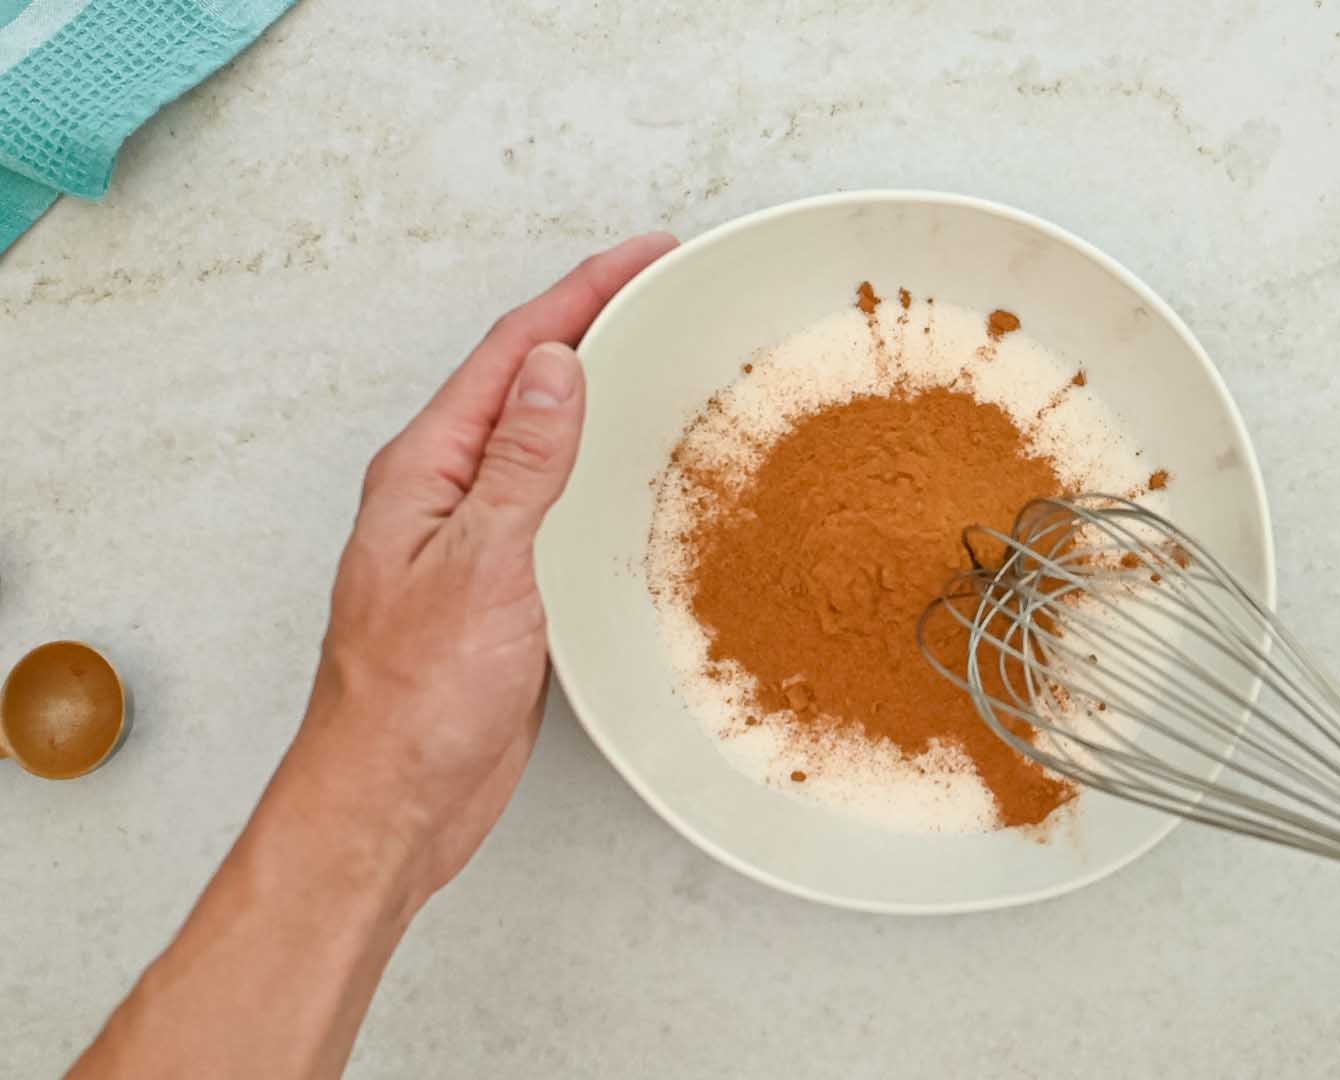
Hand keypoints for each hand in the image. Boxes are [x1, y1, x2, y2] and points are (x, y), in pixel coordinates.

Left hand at [72, 234, 678, 1079]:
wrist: (390, 803)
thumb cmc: (413, 700)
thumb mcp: (477, 568)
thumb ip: (520, 465)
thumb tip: (554, 366)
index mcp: (427, 472)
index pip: (513, 354)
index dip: (582, 294)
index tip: (648, 253)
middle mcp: (445, 493)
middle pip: (525, 381)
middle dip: (593, 321)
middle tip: (664, 285)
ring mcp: (472, 539)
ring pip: (542, 439)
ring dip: (596, 389)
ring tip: (660, 354)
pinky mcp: (500, 587)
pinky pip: (554, 500)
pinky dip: (596, 465)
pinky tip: (630, 471)